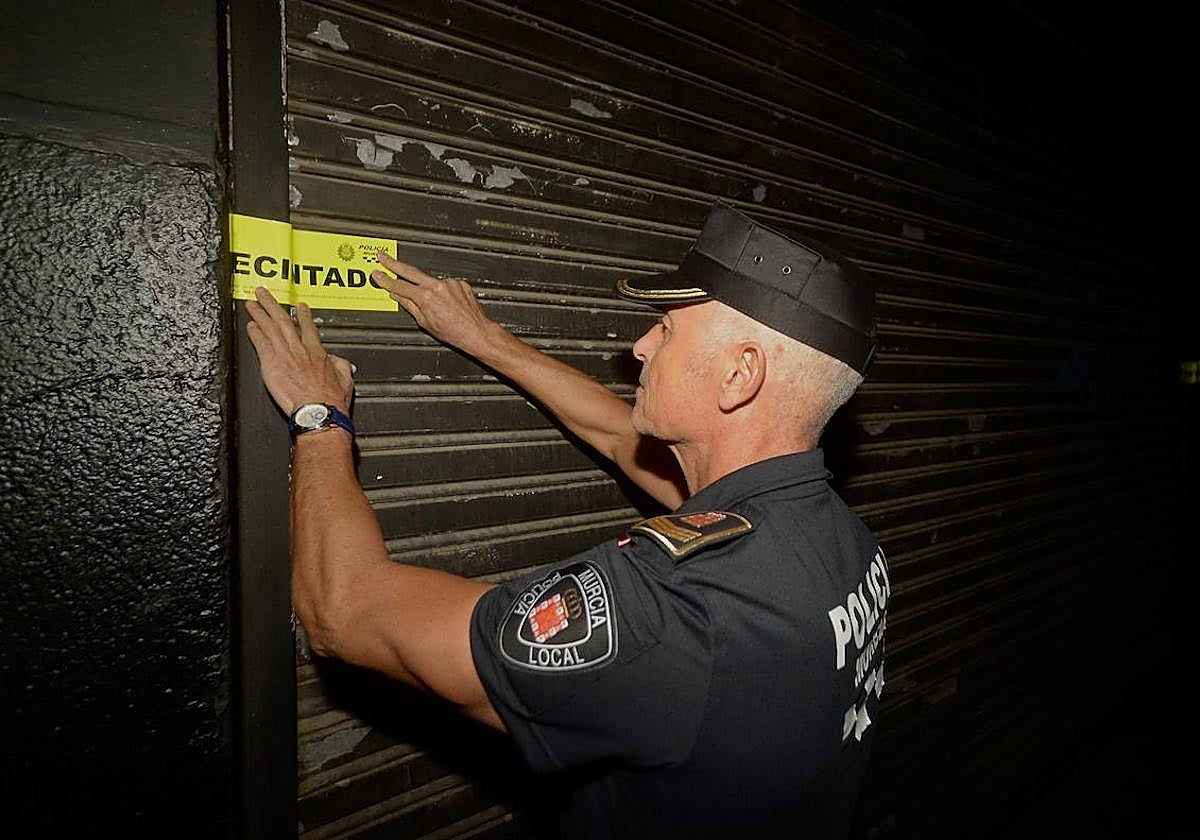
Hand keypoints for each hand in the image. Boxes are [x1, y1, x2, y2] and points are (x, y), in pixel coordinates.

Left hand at [245, 287, 354, 416]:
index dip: (302, 315)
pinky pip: (261, 344)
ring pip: (270, 328)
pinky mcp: (271, 364)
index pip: (308, 328)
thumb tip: (337, 359)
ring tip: (252, 304)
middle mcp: (299, 350)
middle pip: (283, 321)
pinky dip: (255, 333)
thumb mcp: (345, 379)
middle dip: (272, 305)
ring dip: (260, 313)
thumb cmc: (330, 400)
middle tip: (263, 294)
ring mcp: (284, 355)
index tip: (299, 307)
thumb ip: (340, 364)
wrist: (317, 411)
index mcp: (316, 352)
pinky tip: (250, 326)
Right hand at [372, 254, 494, 354]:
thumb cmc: (454, 332)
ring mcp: (450, 283)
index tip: (378, 274)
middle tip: (383, 256)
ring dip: (428, 288)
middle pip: (411, 271)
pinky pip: (445, 285)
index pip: (400, 286)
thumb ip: (409, 305)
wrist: (476, 331)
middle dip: (394, 264)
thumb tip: (398, 296)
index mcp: (426, 297)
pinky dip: (443, 292)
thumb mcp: (425, 322)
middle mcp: (438, 286)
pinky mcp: (460, 283)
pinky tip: (448, 304)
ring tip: (437, 305)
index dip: (386, 280)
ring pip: (431, 281)